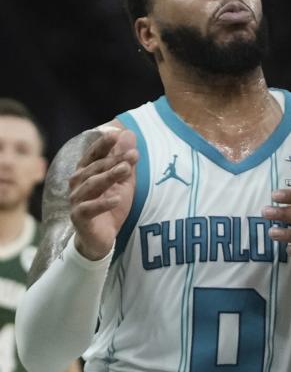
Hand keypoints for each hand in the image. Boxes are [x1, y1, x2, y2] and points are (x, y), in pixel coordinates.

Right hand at [69, 128, 137, 260]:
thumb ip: (125, 160)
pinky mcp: (79, 218)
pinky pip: (89, 209)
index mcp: (86, 172)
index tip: (116, 134)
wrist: (101, 238)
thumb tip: (129, 133)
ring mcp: (76, 200)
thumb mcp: (123, 181)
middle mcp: (78, 184)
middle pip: (95, 168)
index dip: (103, 144)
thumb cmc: (110, 205)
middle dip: (114, 160)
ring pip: (91, 185)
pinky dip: (103, 203)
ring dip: (109, 176)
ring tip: (126, 170)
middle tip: (133, 155)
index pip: (93, 155)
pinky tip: (117, 199)